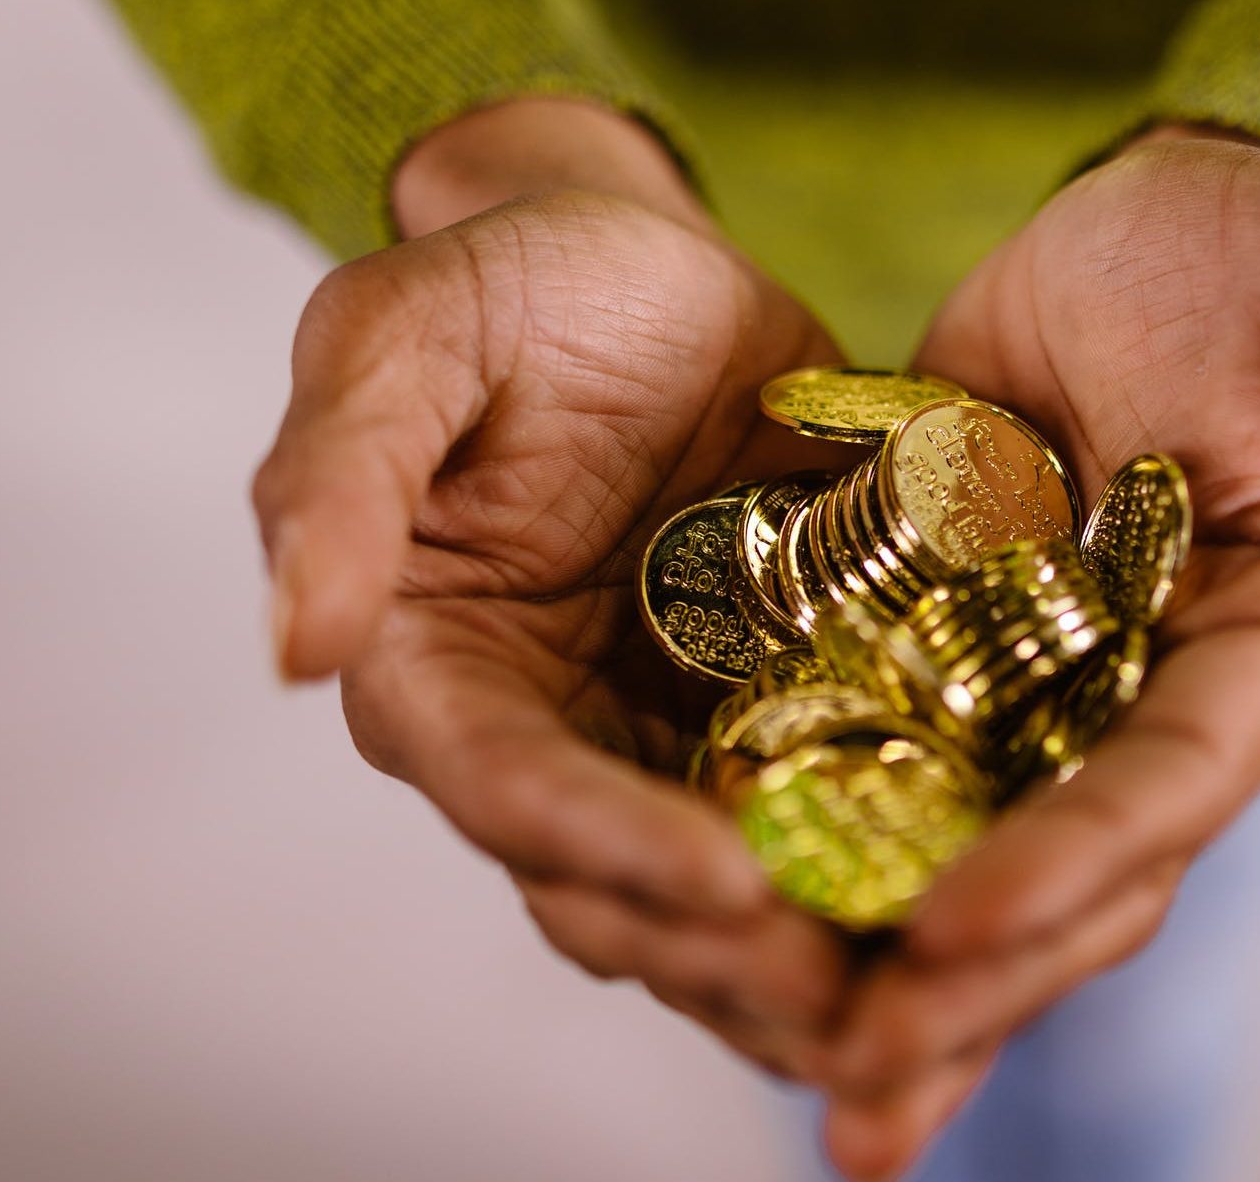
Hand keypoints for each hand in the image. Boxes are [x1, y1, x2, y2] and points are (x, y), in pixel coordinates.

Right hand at [252, 99, 856, 1076]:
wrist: (648, 267)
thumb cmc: (513, 285)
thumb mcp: (406, 335)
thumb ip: (342, 478)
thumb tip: (295, 647)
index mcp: (437, 661)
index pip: (505, 785)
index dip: (605, 845)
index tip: (727, 884)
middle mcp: (545, 727)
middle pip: (613, 883)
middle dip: (720, 950)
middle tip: (843, 993)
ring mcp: (658, 732)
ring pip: (715, 886)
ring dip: (802, 955)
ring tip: (915, 993)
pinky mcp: (765, 708)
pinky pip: (816, 810)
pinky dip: (875, 871)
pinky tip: (964, 910)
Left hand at [815, 127, 1259, 1175]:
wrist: (1132, 233)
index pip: (1177, 775)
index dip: (1078, 855)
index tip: (953, 924)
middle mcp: (1157, 703)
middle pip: (1075, 874)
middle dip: (974, 979)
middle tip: (846, 1074)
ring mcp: (1047, 699)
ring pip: (979, 868)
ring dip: (897, 982)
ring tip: (795, 1075)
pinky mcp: (947, 664)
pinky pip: (894, 788)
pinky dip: (836, 875)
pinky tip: (745, 957)